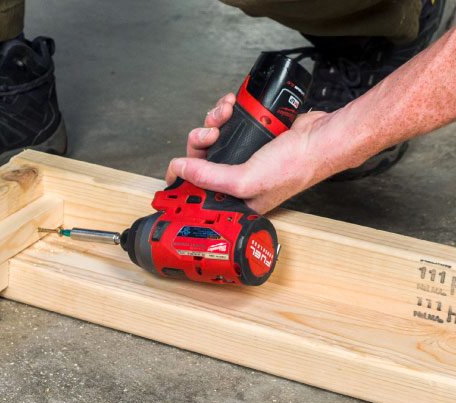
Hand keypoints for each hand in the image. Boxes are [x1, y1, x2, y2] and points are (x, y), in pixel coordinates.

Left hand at [164, 93, 336, 213]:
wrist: (321, 135)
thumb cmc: (295, 165)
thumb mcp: (245, 179)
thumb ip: (209, 177)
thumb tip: (181, 169)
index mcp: (235, 200)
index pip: (197, 193)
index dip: (183, 179)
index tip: (177, 165)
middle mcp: (237, 180)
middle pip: (199, 161)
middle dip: (199, 142)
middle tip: (210, 134)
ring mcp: (242, 156)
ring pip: (210, 138)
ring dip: (212, 122)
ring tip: (225, 114)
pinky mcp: (248, 135)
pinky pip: (225, 123)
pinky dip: (223, 113)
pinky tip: (231, 106)